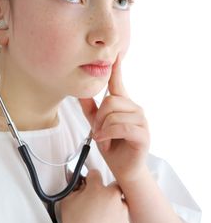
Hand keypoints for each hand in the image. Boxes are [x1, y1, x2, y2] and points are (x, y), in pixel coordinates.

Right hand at [59, 170, 129, 222]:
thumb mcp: (67, 201)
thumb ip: (74, 188)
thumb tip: (77, 184)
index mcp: (97, 188)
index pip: (95, 173)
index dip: (90, 177)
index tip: (89, 181)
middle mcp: (112, 196)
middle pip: (113, 185)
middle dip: (106, 189)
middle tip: (97, 198)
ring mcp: (121, 210)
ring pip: (120, 201)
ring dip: (113, 205)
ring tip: (100, 215)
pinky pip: (123, 217)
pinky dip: (116, 219)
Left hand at [79, 55, 149, 183]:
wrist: (124, 169)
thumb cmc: (113, 145)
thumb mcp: (97, 125)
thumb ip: (90, 108)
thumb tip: (79, 92)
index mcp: (124, 105)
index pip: (119, 82)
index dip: (116, 68)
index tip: (115, 53)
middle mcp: (134, 109)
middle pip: (110, 100)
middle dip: (99, 118)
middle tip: (98, 131)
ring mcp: (141, 120)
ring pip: (113, 113)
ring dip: (103, 129)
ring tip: (104, 139)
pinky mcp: (143, 133)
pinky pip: (121, 127)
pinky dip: (108, 134)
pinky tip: (105, 141)